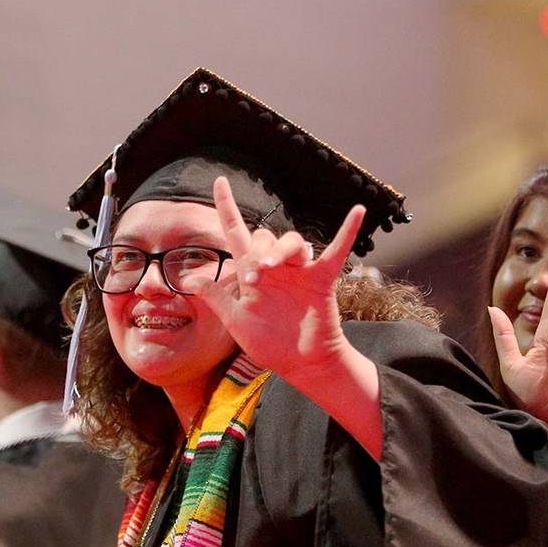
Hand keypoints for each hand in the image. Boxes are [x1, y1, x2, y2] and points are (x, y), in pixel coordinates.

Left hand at [186, 176, 364, 380]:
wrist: (300, 364)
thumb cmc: (270, 344)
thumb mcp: (236, 321)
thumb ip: (217, 298)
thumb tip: (190, 279)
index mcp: (253, 273)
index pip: (236, 233)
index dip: (227, 207)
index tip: (219, 182)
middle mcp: (276, 267)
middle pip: (265, 237)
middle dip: (256, 252)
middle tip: (254, 278)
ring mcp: (300, 271)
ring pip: (292, 241)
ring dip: (280, 250)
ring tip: (271, 268)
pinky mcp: (322, 280)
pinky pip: (337, 250)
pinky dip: (348, 231)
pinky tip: (358, 212)